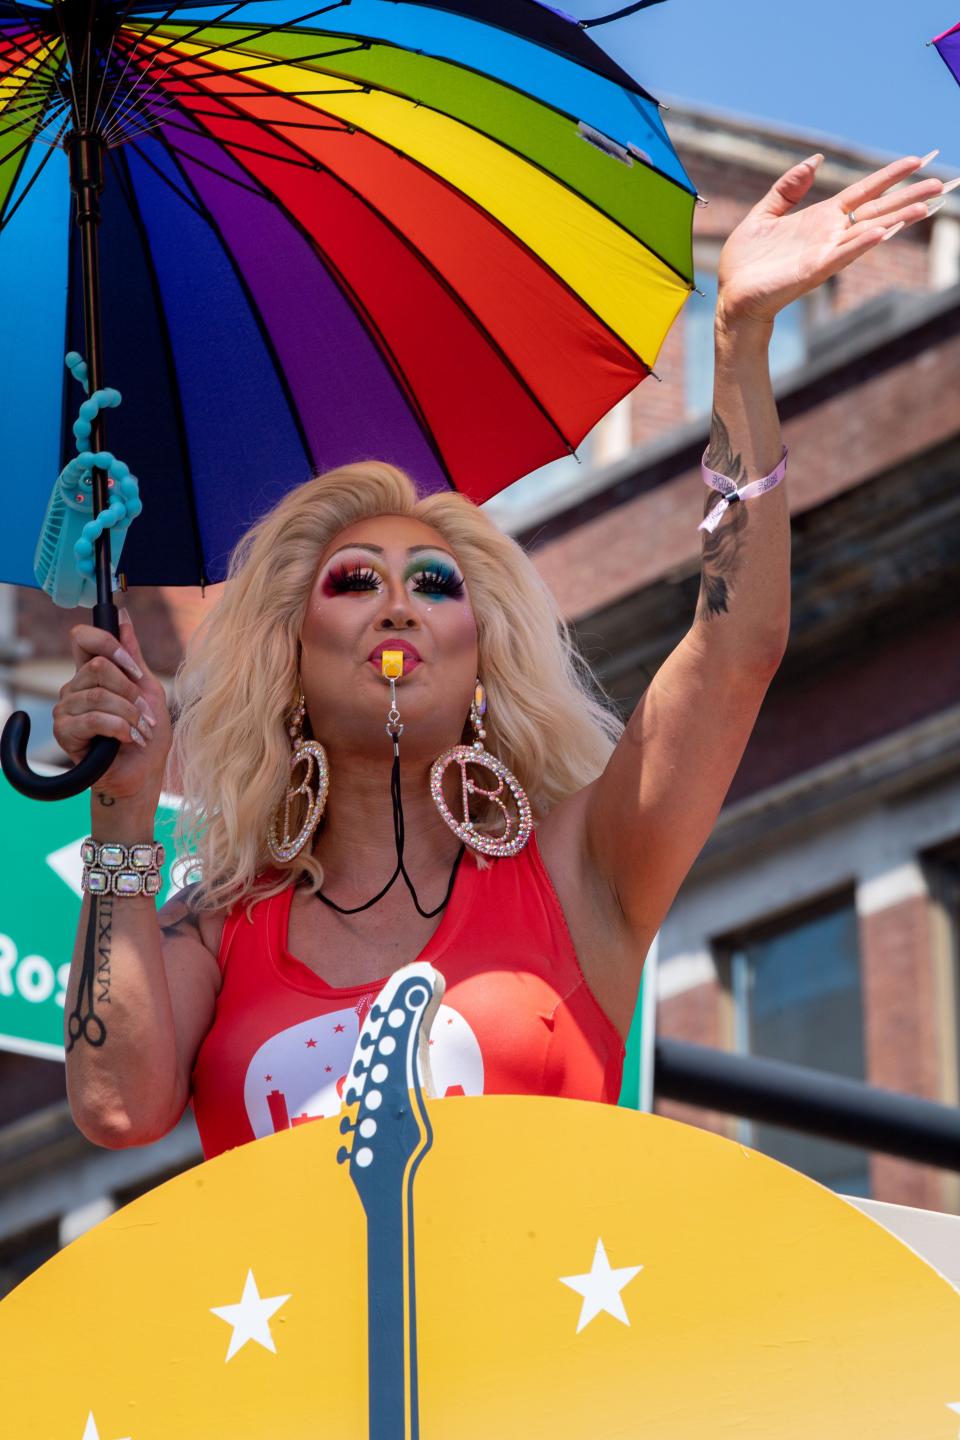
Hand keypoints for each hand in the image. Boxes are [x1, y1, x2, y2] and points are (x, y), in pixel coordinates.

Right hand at [54, 608, 171, 802]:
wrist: (142, 776)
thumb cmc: (147, 736)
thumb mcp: (149, 691)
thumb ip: (133, 656)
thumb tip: (123, 617)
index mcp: (93, 674)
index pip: (83, 637)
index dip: (108, 642)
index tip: (134, 668)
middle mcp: (75, 687)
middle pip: (98, 666)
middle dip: (131, 691)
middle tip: (144, 714)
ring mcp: (67, 709)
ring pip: (99, 694)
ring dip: (130, 715)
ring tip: (140, 732)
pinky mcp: (65, 732)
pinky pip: (94, 718)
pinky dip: (120, 729)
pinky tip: (127, 741)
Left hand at [716, 152, 946, 328]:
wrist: (732, 297)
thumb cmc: (746, 262)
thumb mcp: (764, 214)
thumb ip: (788, 188)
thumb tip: (815, 160)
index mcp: (820, 218)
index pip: (863, 192)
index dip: (888, 176)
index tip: (915, 160)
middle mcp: (829, 234)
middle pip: (876, 211)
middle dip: (908, 198)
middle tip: (941, 183)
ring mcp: (824, 253)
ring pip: (867, 232)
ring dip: (896, 220)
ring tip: (924, 208)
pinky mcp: (812, 271)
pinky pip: (841, 255)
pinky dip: (860, 244)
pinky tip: (881, 232)